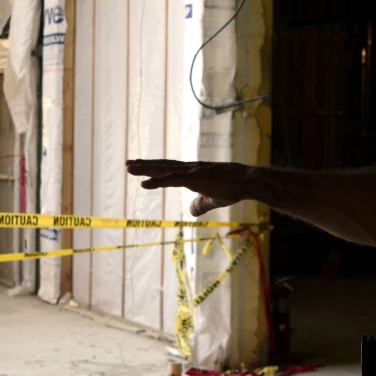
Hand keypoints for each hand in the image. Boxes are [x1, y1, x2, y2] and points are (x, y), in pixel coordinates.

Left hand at [126, 160, 249, 215]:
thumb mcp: (214, 199)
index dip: (156, 169)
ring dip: (146, 169)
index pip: (171, 170)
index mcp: (194, 174)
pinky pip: (171, 179)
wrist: (248, 182)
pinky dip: (157, 181)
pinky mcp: (194, 177)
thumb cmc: (234, 188)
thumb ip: (201, 204)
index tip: (141, 167)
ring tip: (129, 168)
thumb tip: (191, 211)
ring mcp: (192, 172)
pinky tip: (143, 184)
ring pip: (164, 170)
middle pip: (164, 166)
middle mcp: (191, 169)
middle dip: (145, 165)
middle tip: (127, 164)